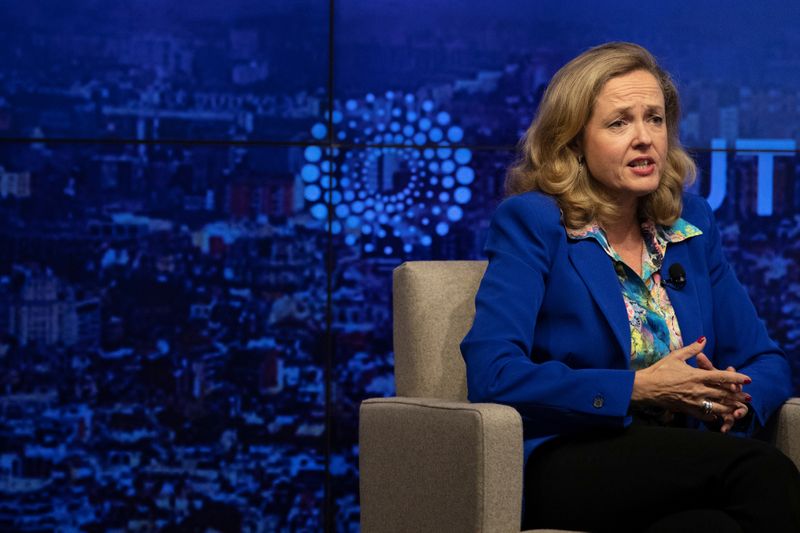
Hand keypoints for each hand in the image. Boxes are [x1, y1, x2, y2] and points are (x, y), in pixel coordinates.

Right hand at [631, 337, 750, 422]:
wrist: (646, 387)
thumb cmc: (659, 370)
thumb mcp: (676, 356)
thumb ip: (692, 349)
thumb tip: (704, 339)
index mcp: (696, 375)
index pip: (722, 377)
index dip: (737, 377)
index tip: (748, 379)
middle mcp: (698, 389)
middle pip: (724, 394)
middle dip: (738, 395)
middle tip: (748, 397)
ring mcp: (693, 401)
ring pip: (718, 406)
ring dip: (730, 407)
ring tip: (739, 408)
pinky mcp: (687, 409)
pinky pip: (704, 415)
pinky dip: (713, 416)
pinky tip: (717, 416)